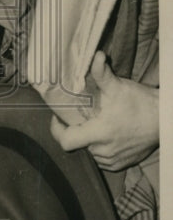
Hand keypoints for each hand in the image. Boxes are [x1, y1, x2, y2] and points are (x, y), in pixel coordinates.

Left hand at [46, 52, 158, 171]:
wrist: (165, 121)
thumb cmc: (141, 103)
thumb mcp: (118, 87)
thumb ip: (101, 73)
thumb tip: (96, 55)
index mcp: (99, 133)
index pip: (66, 141)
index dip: (57, 130)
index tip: (58, 118)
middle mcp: (103, 150)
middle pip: (77, 144)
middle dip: (75, 130)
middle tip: (80, 117)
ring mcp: (112, 160)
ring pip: (90, 151)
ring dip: (88, 139)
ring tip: (96, 124)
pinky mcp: (121, 164)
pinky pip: (102, 159)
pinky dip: (101, 148)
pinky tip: (107, 135)